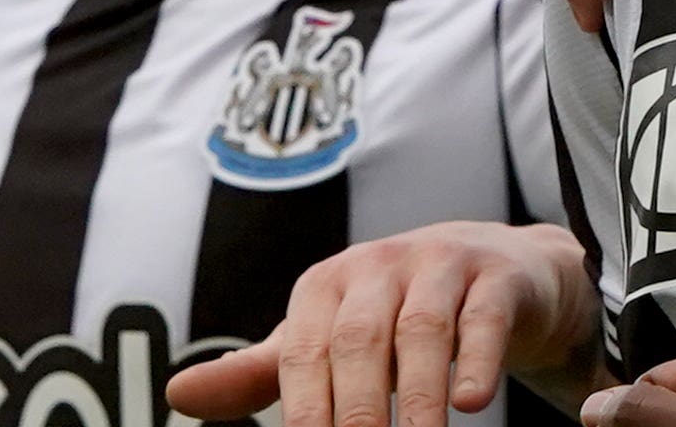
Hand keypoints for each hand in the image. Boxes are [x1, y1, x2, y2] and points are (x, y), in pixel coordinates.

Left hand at [163, 221, 596, 426]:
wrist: (497, 270)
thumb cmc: (395, 315)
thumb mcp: (328, 339)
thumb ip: (262, 373)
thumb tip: (178, 393)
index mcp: (326, 285)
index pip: (303, 353)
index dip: (303, 412)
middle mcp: (378, 265)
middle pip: (358, 341)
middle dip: (355, 412)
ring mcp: (440, 265)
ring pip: (422, 329)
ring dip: (417, 398)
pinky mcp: (496, 276)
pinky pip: (484, 316)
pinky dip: (477, 359)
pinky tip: (470, 402)